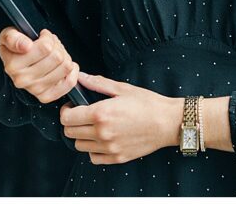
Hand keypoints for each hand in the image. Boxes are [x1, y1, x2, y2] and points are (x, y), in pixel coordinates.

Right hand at [0, 26, 78, 103]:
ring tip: (55, 55)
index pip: (46, 47)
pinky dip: (72, 71)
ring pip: (66, 66)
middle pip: (57, 56)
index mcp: (13, 65)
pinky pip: (70, 82)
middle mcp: (22, 80)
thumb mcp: (8, 36)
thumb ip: (13, 37)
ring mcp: (35, 90)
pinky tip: (64, 65)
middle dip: (57, 47)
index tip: (42, 37)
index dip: (47, 37)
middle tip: (50, 46)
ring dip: (64, 57)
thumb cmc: (16, 49)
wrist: (15, 66)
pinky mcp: (47, 96)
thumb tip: (26, 46)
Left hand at [59, 72, 181, 165]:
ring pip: (79, 146)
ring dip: (82, 136)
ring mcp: (109, 147)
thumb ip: (97, 83)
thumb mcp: (123, 88)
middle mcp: (102, 133)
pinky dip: (93, 149)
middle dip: (72, 122)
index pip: (67, 118)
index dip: (66, 110)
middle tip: (82, 115)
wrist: (168, 122)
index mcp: (101, 113)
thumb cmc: (148, 103)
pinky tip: (102, 139)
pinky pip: (93, 157)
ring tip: (94, 127)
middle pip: (70, 133)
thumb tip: (79, 78)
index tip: (72, 106)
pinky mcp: (116, 157)